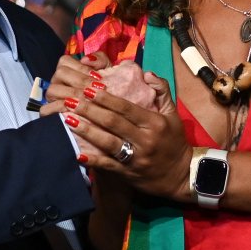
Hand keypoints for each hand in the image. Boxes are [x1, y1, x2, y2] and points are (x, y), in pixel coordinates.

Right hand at [39, 52, 111, 116]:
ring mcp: (53, 96)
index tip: (98, 77)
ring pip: (52, 90)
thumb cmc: (106, 87)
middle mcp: (58, 81)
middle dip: (80, 81)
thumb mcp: (107, 69)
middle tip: (96, 90)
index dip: (81, 68)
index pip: (65, 61)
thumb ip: (100, 59)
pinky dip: (57, 109)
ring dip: (71, 94)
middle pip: (60, 73)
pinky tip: (73, 111)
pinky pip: (47, 109)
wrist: (109, 111)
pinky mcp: (52, 112)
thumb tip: (86, 59)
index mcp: (68, 69)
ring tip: (88, 100)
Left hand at [65, 71, 190, 201]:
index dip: (106, 98)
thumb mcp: (173, 115)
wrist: (183, 176)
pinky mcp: (129, 173)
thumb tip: (146, 73)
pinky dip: (93, 160)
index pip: (126, 108)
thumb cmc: (175, 141)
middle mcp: (144, 140)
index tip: (88, 87)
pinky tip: (77, 153)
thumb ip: (162, 91)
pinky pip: (108, 166)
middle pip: (113, 123)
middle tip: (71, 99)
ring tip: (68, 119)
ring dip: (86, 131)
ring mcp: (135, 158)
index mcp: (154, 123)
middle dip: (90, 110)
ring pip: (108, 143)